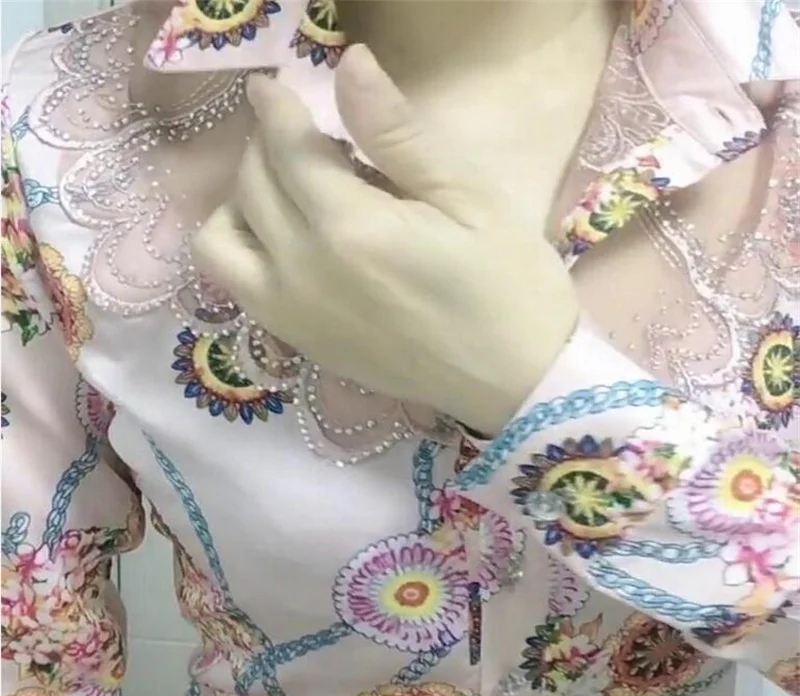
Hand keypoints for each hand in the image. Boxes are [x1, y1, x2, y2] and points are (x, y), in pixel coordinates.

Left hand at [192, 45, 578, 435]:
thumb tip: (349, 63)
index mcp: (352, 228)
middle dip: (265, 146)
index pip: (287, 148)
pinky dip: (242, 250)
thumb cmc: (506, 285)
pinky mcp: (298, 343)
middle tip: (301, 137)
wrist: (512, 381)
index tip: (272, 86)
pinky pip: (237, 287)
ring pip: (222, 240)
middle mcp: (303, 272)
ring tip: (283, 193)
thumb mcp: (468, 199)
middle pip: (251, 187)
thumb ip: (399, 135)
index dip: (276, 108)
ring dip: (239, 202)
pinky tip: (284, 242)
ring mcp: (293, 315)